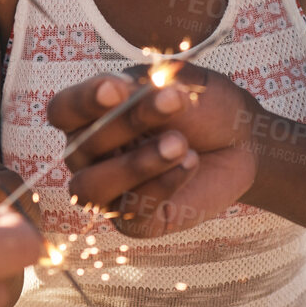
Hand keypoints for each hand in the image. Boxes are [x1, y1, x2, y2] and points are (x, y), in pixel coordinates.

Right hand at [47, 64, 257, 238]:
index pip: (63, 110)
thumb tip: (127, 91)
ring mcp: (110, 193)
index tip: (118, 89)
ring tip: (180, 143)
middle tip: (173, 102)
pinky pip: (132, 213)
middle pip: (80, 147)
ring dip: (135, 164)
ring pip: (92, 188)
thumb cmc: (203, 108)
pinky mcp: (136, 222)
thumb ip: (149, 87)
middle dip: (127, 123)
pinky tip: (191, 163)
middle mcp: (91, 157)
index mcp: (92, 117)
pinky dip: (162, 186)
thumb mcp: (180, 85)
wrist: (241, 139)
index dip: (84, 100)